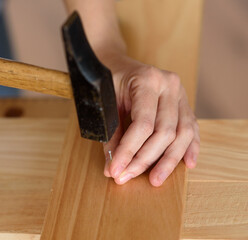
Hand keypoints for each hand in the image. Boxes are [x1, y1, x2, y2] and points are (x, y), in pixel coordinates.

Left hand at [103, 56, 199, 186]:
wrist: (115, 62)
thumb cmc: (108, 81)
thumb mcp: (105, 103)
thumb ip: (111, 134)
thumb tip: (112, 167)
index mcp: (147, 80)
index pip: (143, 124)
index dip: (129, 151)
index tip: (115, 170)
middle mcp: (169, 85)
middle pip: (164, 132)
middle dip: (144, 160)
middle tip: (127, 177)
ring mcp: (180, 93)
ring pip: (182, 134)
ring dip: (168, 161)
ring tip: (156, 180)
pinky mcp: (184, 103)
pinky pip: (192, 128)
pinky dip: (190, 147)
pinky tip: (188, 163)